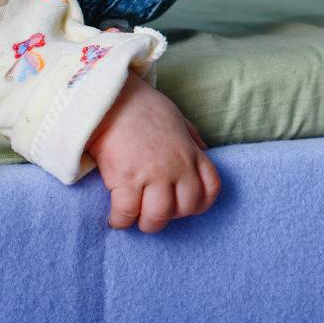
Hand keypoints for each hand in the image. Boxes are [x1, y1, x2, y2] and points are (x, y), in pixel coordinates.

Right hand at [85, 72, 220, 232]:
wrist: (112, 99)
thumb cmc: (143, 108)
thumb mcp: (177, 120)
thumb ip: (191, 138)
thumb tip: (203, 150)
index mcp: (190, 153)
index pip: (211, 189)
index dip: (199, 203)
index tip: (182, 204)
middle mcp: (177, 167)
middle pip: (186, 208)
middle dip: (171, 216)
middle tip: (154, 211)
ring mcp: (153, 174)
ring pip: (158, 217)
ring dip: (146, 223)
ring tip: (135, 217)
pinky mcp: (126, 179)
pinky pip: (127, 213)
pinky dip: (119, 221)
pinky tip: (115, 216)